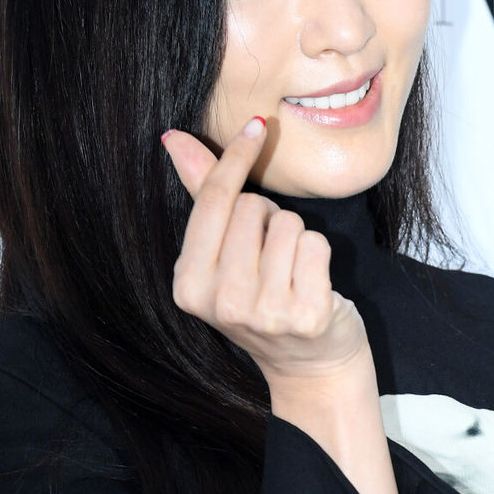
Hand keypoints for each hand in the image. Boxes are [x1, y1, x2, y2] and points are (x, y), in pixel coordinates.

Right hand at [161, 117, 369, 389]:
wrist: (310, 366)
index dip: (236, 158)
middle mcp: (221, 303)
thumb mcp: (223, 255)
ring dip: (296, 237)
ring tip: (291, 272)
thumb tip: (174, 138)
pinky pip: (316, 244)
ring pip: (288, 223)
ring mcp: (264, 313)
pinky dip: (319, 254)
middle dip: (268, 217)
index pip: (214, 201)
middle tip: (269, 256)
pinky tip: (313, 284)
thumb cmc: (265, 299)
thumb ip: (203, 194)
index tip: (256, 126)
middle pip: (253, 208)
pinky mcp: (307, 315)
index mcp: (189, 285)